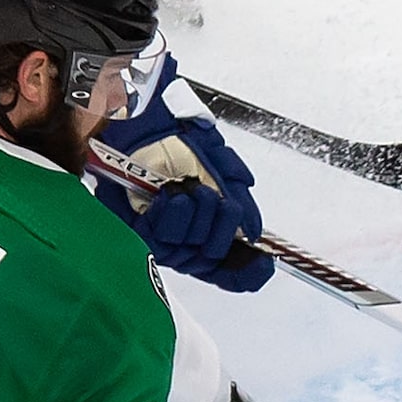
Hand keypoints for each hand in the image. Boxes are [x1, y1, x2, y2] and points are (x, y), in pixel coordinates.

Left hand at [94, 105, 273, 292]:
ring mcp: (164, 238)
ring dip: (197, 213)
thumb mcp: (225, 173)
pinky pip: (162, 239)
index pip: (231, 270)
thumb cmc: (182, 147)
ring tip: (188, 189)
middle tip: (213, 196)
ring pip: (190, 249)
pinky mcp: (139, 232)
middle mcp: (187, 241)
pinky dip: (173, 214)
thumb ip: (243, 207)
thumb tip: (253, 234)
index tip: (262, 264)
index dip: (248, 273)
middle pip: (214, 258)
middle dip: (221, 226)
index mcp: (210, 232)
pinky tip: (171, 197)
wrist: (149, 129)